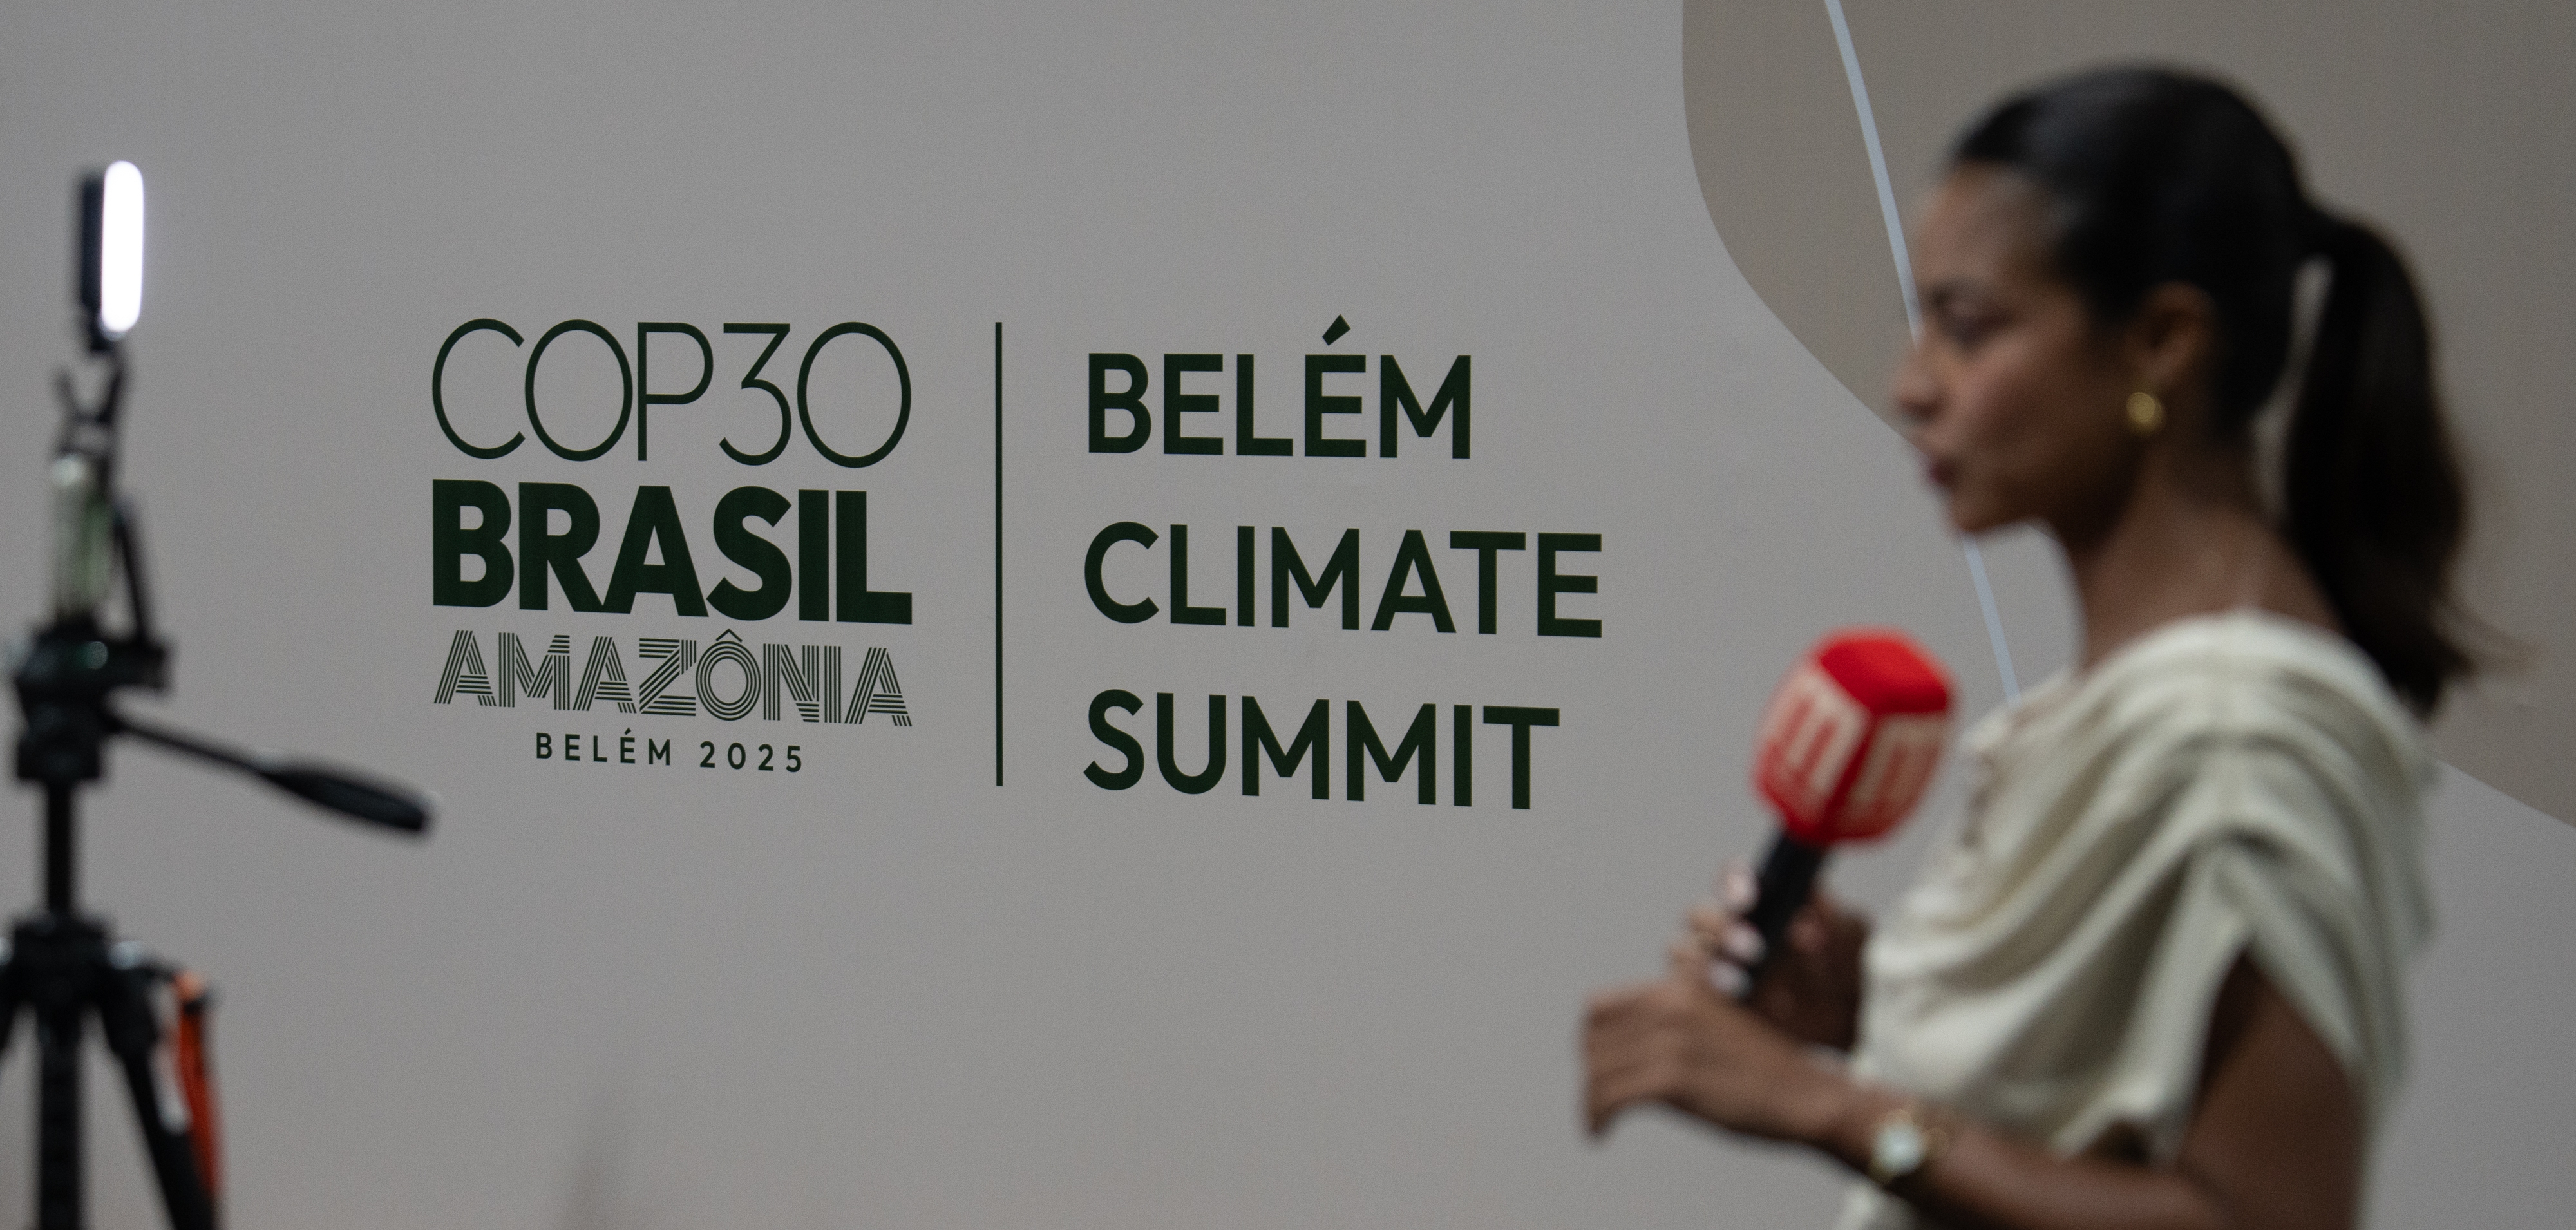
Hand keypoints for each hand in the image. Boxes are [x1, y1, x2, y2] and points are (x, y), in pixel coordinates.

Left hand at [1580, 960, 1854, 1143]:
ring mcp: (1672, 1040)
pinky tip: (1601, 1133)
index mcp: (1676, 988)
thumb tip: (1616, 1046)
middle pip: (1592, 1041)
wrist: (1805, 1094)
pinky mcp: (1675, 1078)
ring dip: (1590, 1103)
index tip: (1597, 1069)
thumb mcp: (1711, 1025)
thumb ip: (1670, 1025)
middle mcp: (1669, 1004)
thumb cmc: (1759, 1070)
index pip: (1599, 1008)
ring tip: (1597, 1122)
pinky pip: (1612, 1097)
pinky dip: (1598, 1117)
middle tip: (1598, 1103)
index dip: (1591, 1042)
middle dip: (1591, 1076)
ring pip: (1598, 1072)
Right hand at [1674, 860, 1868, 1049]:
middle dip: (1719, 928)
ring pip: (1683, 953)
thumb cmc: (1850, 970)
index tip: (1751, 898)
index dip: (1732, 882)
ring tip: (1741, 983)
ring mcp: (1715, 966)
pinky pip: (1688, 994)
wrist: (1852, 1022)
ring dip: (1704, 963)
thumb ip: (1831, 917)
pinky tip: (1739, 1008)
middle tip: (1754, 949)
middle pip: (1698, 915)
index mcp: (1760, 904)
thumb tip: (1810, 899)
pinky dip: (1707, 998)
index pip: (1732, 882)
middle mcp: (1729, 930)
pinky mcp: (1711, 1003)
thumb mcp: (1851, 939)